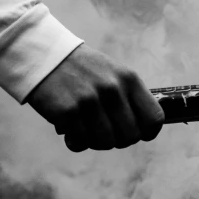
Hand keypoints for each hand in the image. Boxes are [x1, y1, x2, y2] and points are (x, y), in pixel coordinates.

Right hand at [26, 44, 163, 151]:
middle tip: (107, 132)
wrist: (44, 55)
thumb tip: (143, 130)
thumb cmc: (82, 69)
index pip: (154, 118)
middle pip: (130, 136)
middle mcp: (112, 89)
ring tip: (87, 129)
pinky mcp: (67, 112)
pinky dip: (77, 141)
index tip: (140, 134)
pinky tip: (71, 130)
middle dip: (119, 140)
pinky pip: (81, 142)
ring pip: (106, 142)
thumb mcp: (113, 73)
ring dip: (97, 142)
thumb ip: (129, 97)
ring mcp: (89, 101)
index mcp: (128, 79)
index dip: (148, 132)